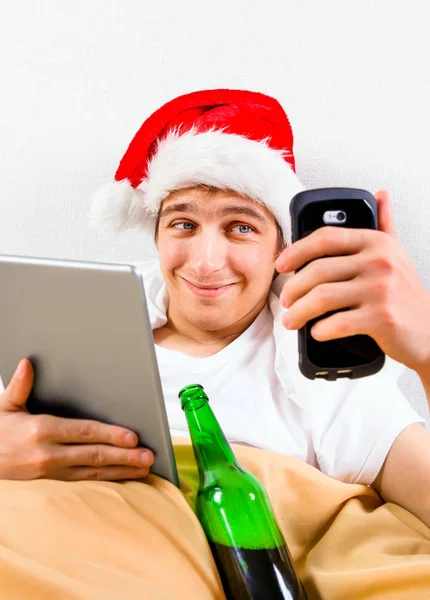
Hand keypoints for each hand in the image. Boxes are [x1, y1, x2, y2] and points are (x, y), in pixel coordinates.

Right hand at [0, 358, 153, 480]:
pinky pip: (85, 480)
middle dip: (124, 456)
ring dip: (121, 470)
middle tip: (148, 455)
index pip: (84, 432)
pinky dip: (106, 479)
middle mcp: (49, 453)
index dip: (109, 435)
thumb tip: (26, 364)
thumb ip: (19, 386)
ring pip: (93, 472)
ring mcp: (52, 470)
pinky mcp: (54, 480)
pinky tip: (124, 476)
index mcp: (42, 430)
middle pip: (93, 455)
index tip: (131, 437)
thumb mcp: (5, 407)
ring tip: (144, 467)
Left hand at [276, 190, 429, 375]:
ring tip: (290, 320)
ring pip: (321, 298)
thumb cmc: (408, 294)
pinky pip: (337, 323)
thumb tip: (381, 194)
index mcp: (377, 243)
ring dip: (298, 312)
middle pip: (317, 271)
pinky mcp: (381, 318)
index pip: (325, 238)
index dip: (296, 250)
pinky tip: (316, 332)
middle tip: (285, 300)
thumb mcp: (398, 254)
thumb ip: (385, 225)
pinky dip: (320, 330)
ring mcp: (381, 290)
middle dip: (293, 289)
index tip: (281, 264)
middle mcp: (379, 262)